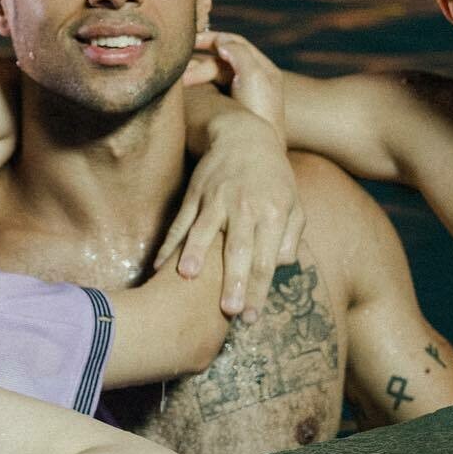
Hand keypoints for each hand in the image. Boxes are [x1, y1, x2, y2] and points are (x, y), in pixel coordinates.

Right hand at [159, 103, 303, 319]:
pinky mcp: (196, 193)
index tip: (250, 317)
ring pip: (204, 230)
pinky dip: (169, 244)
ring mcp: (217, 199)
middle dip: (232, 280)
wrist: (245, 136)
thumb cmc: (273, 178)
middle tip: (227, 310)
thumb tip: (276, 268)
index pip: (266, 259)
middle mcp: (246, 207)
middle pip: (239, 249)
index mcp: (273, 213)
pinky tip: (158, 265)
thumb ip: (289, 238)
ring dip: (195, 254)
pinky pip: (180, 222)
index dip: (258, 290)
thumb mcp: (293, 204)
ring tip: (187, 278)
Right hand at [183, 30, 284, 129]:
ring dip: (196, 79)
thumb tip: (221, 41)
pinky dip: (198, 91)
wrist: (259, 153)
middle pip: (220, 63)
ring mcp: (242, 98)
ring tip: (180, 87)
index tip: (190, 41)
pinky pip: (211, 95)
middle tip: (182, 80)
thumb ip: (238, 52)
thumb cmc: (260, 114)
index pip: (235, 43)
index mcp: (263, 69)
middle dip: (199, 67)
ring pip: (213, 79)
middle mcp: (254, 80)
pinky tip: (186, 96)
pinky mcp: (232, 114)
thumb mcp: (254, 76)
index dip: (212, 39)